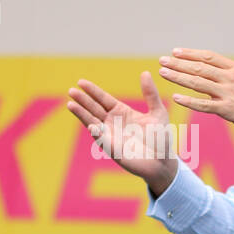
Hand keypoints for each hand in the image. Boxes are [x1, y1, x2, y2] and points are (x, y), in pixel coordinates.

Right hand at [66, 72, 176, 194]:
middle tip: (71, 90)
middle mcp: (112, 123)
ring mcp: (111, 136)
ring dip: (82, 114)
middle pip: (94, 109)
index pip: (103, 99)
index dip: (92, 91)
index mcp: (121, 112)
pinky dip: (97, 132)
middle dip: (83, 100)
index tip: (81, 82)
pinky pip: (102, 140)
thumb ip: (150, 94)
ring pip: (93, 122)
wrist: (163, 160)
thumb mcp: (157, 112)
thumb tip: (145, 72)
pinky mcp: (113, 150)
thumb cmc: (160, 136)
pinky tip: (91, 125)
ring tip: (70, 104)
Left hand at [158, 48, 233, 135]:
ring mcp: (227, 93)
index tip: (176, 52)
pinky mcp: (227, 109)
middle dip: (178, 63)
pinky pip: (203, 105)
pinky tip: (175, 97)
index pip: (209, 57)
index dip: (191, 54)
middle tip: (162, 60)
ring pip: (197, 82)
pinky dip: (188, 101)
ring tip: (163, 72)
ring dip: (178, 76)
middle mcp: (230, 78)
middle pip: (199, 67)